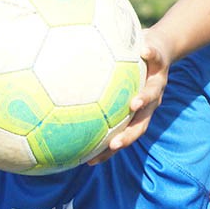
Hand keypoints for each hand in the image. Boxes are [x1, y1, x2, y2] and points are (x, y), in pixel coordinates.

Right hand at [88, 28, 168, 164]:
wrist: (159, 47)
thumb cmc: (129, 67)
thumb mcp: (112, 80)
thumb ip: (90, 95)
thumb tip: (49, 105)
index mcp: (138, 113)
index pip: (122, 136)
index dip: (109, 150)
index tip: (92, 161)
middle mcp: (150, 102)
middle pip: (141, 123)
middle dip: (129, 135)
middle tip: (114, 144)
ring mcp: (157, 82)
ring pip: (152, 93)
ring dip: (144, 99)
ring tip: (134, 102)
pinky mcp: (160, 59)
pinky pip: (154, 57)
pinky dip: (149, 55)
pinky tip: (142, 51)